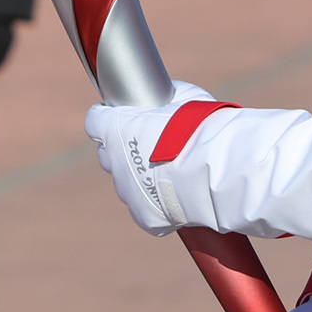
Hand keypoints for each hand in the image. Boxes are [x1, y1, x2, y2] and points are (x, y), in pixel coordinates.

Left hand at [82, 80, 214, 234]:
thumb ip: (164, 97)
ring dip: (141, 177)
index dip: (107, 118)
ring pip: (127, 183)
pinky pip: (145, 208)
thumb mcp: (183, 96)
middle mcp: (113, 161)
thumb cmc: (198, 127)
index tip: (122, 117)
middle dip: (122, 149)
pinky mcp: (144, 216)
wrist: (216, 167)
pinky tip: (178, 195)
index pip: (95, 121)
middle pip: (108, 154)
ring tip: (171, 171)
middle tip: (151, 145)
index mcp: (114, 128)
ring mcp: (127, 191)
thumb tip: (165, 96)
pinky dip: (158, 203)